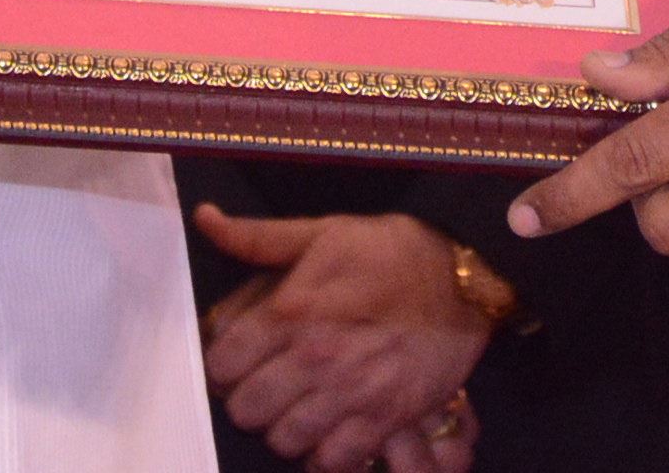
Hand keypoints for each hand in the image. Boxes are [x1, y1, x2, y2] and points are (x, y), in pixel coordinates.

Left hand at [189, 207, 487, 472]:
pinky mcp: (384, 420)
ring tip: (296, 407)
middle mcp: (315, 357)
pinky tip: (328, 431)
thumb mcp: (323, 232)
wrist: (462, 279)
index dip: (223, 363)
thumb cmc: (389, 252)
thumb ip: (258, 237)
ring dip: (284, 427)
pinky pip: (332, 461)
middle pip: (246, 411)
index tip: (236, 359)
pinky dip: (325, 454)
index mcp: (291, 309)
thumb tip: (205, 219)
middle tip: (266, 384)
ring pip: (283, 440)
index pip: (221, 363)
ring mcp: (350, 394)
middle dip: (249, 398)